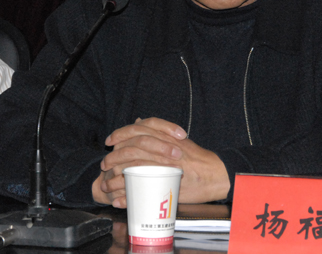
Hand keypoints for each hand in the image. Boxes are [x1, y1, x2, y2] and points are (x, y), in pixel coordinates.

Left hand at [92, 118, 229, 206]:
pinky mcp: (167, 183)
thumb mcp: (177, 140)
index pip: (138, 130)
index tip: (110, 141)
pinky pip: (143, 189)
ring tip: (107, 186)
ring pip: (133, 170)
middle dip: (113, 158)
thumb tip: (138, 121)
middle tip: (105, 165)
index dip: (120, 134)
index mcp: (167, 136)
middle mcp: (165, 148)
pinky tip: (119, 200)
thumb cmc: (197, 158)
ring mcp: (166, 166)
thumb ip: (158, 131)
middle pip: (131, 149)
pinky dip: (128, 196)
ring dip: (116, 179)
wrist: (215, 174)